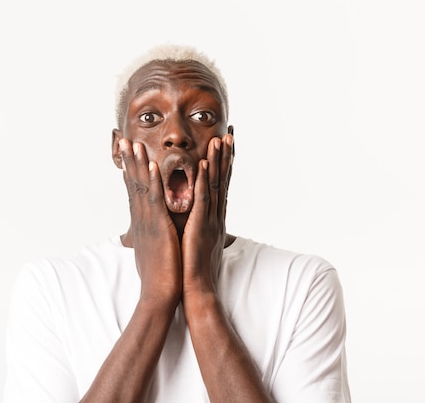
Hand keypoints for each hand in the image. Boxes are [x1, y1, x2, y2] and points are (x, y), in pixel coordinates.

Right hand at [119, 138, 181, 301]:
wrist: (159, 293)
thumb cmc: (158, 274)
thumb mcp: (150, 251)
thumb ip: (147, 238)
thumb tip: (140, 235)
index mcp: (142, 222)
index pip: (134, 191)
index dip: (130, 171)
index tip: (128, 154)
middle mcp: (141, 219)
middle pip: (133, 184)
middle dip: (129, 161)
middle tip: (123, 139)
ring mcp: (148, 222)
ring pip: (142, 188)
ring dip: (138, 164)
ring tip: (134, 143)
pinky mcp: (158, 228)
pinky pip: (155, 200)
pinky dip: (153, 182)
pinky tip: (152, 165)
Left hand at [181, 133, 233, 296]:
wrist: (197, 291)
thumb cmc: (195, 270)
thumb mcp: (198, 243)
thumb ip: (199, 228)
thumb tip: (198, 222)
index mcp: (214, 219)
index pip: (221, 186)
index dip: (225, 166)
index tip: (226, 146)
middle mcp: (216, 216)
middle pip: (223, 181)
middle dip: (226, 157)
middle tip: (230, 134)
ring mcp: (210, 221)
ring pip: (216, 186)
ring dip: (218, 162)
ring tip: (220, 140)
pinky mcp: (200, 227)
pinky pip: (202, 200)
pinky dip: (204, 181)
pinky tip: (203, 164)